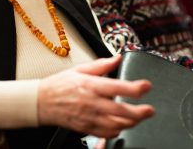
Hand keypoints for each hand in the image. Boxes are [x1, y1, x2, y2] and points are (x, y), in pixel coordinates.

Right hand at [37, 55, 153, 137]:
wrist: (42, 102)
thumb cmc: (60, 85)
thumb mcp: (80, 69)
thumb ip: (102, 65)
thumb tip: (117, 58)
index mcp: (90, 85)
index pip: (117, 87)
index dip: (134, 88)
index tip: (146, 86)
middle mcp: (91, 102)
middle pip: (121, 111)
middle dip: (139, 112)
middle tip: (150, 110)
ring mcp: (89, 117)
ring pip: (116, 125)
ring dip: (131, 122)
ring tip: (139, 117)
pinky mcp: (86, 128)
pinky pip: (106, 134)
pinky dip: (117, 131)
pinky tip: (121, 125)